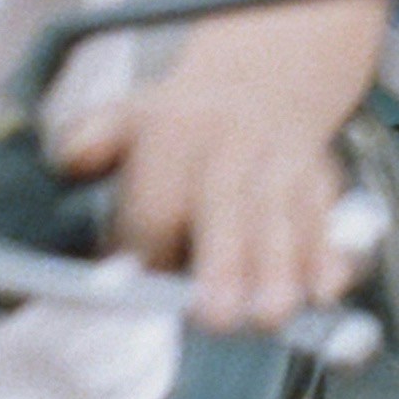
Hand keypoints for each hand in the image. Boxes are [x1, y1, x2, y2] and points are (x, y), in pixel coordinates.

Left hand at [54, 66, 369, 332]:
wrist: (258, 82)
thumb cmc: (177, 124)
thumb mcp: (125, 114)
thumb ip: (91, 139)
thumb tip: (70, 160)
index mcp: (174, 131)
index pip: (159, 198)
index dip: (150, 244)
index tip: (145, 281)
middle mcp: (231, 146)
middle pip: (227, 207)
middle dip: (223, 263)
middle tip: (216, 316)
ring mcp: (280, 164)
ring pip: (282, 219)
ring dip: (279, 269)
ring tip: (272, 315)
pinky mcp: (319, 181)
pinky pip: (326, 221)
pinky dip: (328, 256)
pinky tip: (325, 291)